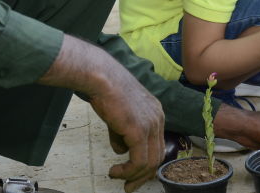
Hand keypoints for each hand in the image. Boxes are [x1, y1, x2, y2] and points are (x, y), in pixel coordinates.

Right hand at [91, 67, 164, 192]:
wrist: (101, 78)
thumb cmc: (106, 91)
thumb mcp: (118, 115)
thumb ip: (122, 134)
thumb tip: (120, 151)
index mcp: (156, 113)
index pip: (157, 144)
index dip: (147, 162)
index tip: (134, 175)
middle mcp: (158, 119)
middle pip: (157, 156)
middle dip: (143, 175)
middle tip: (130, 187)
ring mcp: (151, 125)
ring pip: (149, 161)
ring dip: (134, 176)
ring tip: (119, 180)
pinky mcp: (139, 131)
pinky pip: (139, 161)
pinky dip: (128, 172)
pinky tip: (115, 172)